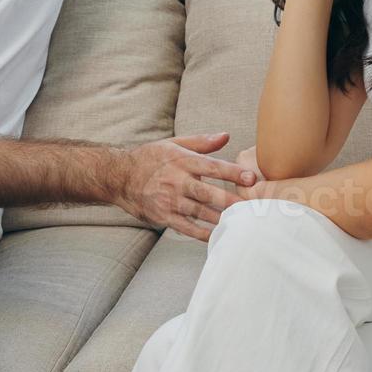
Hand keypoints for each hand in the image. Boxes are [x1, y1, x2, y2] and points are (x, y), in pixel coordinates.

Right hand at [116, 133, 258, 241]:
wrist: (120, 176)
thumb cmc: (151, 158)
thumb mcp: (174, 144)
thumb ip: (202, 142)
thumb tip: (226, 136)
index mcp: (182, 160)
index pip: (212, 166)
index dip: (232, 172)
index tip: (251, 178)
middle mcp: (176, 180)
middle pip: (207, 191)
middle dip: (230, 199)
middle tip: (251, 207)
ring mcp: (169, 200)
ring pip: (199, 211)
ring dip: (220, 218)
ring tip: (241, 223)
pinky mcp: (163, 216)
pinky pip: (186, 227)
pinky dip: (202, 233)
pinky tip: (217, 236)